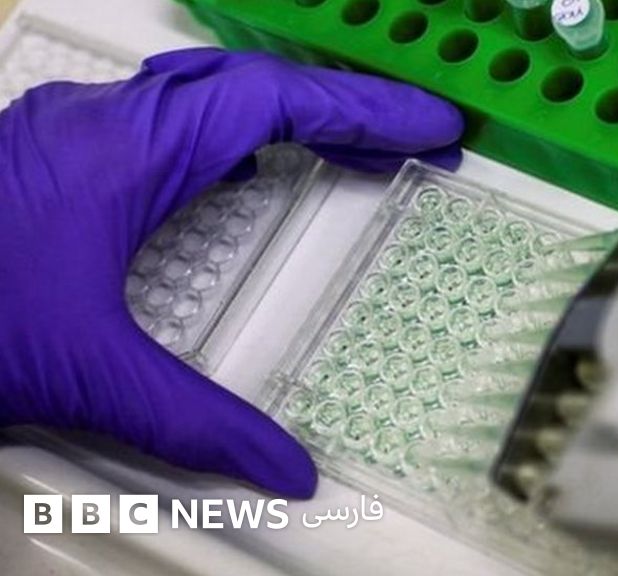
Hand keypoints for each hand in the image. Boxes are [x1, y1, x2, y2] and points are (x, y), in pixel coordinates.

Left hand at [0, 48, 463, 497]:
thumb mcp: (85, 378)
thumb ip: (197, 425)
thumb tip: (286, 469)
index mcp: (120, 153)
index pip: (272, 101)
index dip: (365, 107)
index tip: (432, 122)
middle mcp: (94, 121)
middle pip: (247, 83)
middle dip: (341, 105)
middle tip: (411, 136)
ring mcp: (64, 129)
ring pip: (203, 94)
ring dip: (285, 114)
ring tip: (349, 147)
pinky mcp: (46, 154)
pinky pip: (164, 119)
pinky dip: (228, 135)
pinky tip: (240, 170)